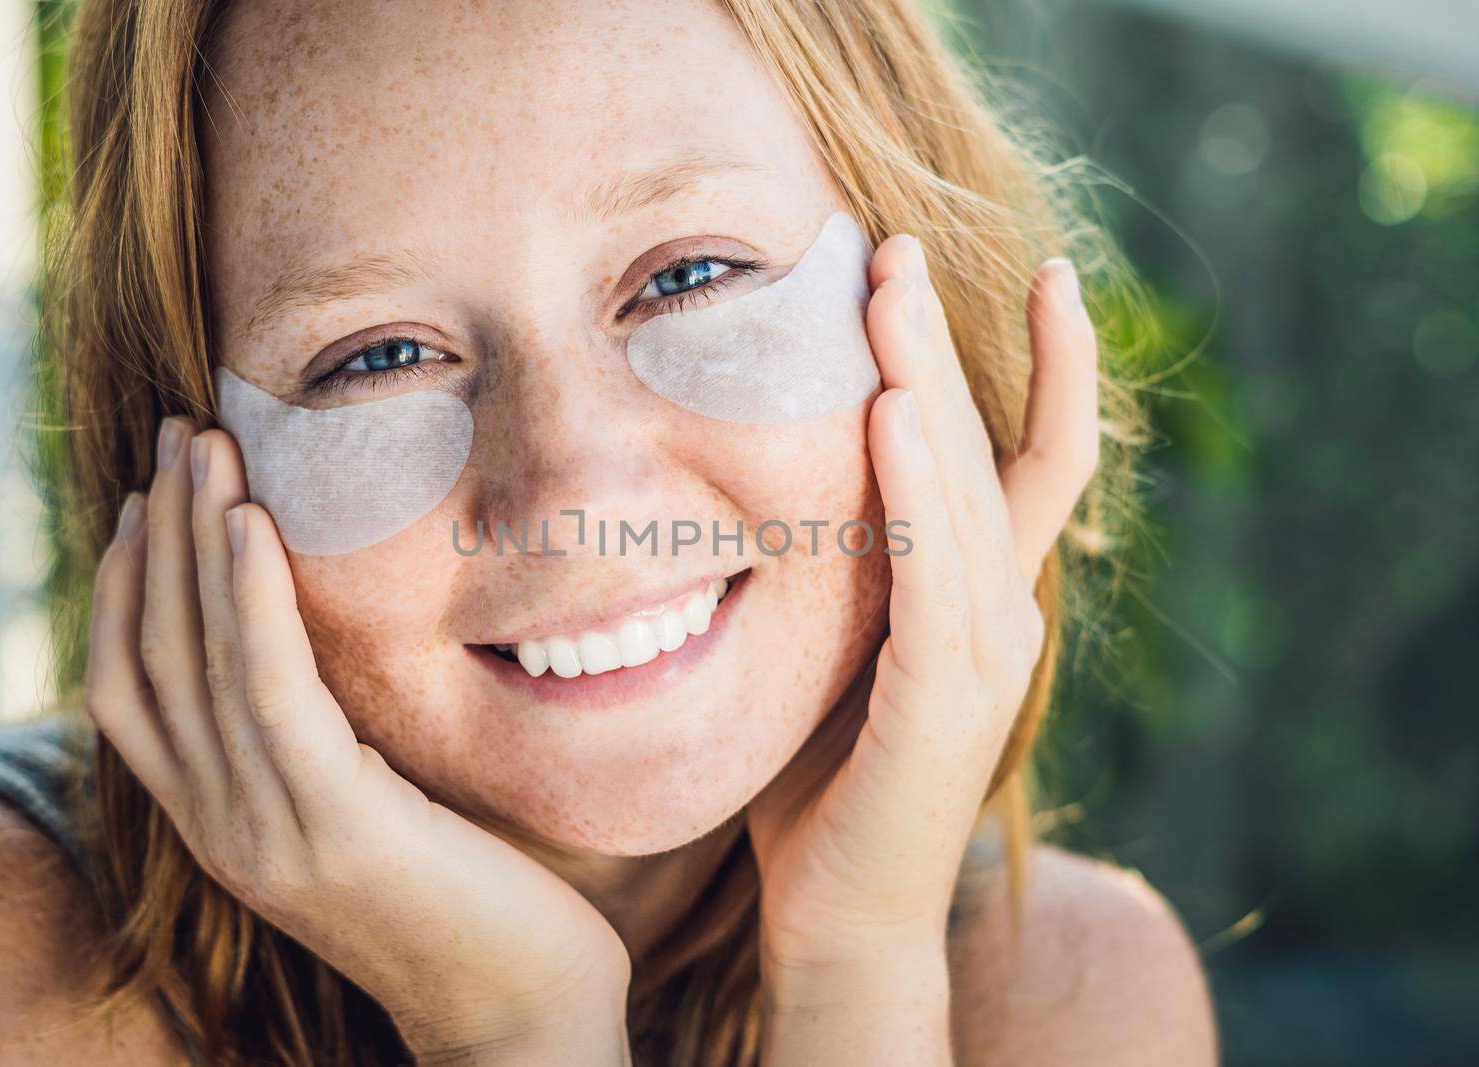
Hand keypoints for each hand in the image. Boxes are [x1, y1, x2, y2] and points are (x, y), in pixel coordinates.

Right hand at [84, 419, 632, 1063]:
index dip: (128, 586)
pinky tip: (249, 525)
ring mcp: (267, 836)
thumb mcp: (378, 806)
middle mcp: (222, 830)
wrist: (525, 1012)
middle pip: (151, 657)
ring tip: (204, 445)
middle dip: (157, 534)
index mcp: (224, 823)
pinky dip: (250, 602)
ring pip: (199, 661)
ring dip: (194, 540)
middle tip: (175, 434)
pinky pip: (271, 694)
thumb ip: (331, 739)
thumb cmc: (474, 897)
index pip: (130, 690)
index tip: (150, 496)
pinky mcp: (334, 830)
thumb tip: (335, 643)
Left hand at [747, 239, 1098, 988]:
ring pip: (962, 487)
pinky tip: (885, 412)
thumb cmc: (829, 782)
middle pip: (989, 444)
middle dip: (944, 341)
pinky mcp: (942, 696)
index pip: (1039, 459)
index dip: (1055, 367)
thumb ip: (857, 568)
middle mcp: (1005, 610)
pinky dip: (911, 488)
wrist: (841, 912)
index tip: (1046, 272)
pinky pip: (927, 569)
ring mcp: (986, 652)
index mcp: (986, 596)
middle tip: (898, 247)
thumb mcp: (845, 648)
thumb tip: (805, 474)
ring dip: (924, 381)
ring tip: (890, 290)